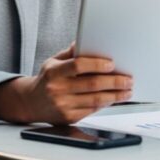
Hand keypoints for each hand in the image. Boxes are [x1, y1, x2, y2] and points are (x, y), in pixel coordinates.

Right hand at [0, 44, 132, 124]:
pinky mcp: (69, 118)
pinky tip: (114, 98)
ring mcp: (63, 105)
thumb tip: (85, 41)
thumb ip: (71, 53)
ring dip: (115, 95)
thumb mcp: (54, 61)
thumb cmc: (47, 79)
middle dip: (114, 82)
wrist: (30, 103)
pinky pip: (92, 110)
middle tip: (128, 79)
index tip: (112, 64)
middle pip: (92, 84)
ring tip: (127, 90)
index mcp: (54, 72)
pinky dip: (106, 103)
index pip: (78, 66)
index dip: (97, 64)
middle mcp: (57, 89)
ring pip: (95, 100)